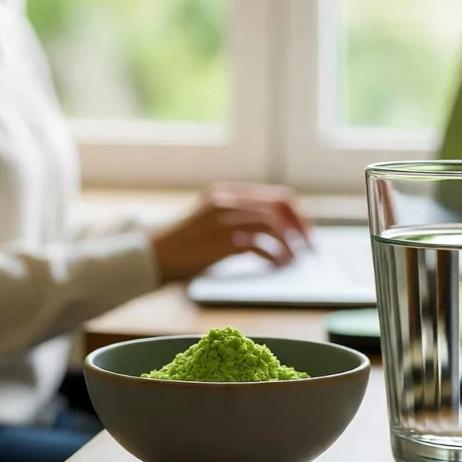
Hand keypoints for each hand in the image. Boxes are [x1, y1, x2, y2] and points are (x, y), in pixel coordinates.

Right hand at [150, 183, 311, 282]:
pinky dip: (274, 257)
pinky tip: (276, 267)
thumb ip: (237, 220)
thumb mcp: (211, 222)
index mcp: (226, 194)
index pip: (277, 196)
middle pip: (280, 207)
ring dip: (290, 244)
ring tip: (294, 260)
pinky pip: (260, 246)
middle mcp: (227, 201)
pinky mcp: (221, 241)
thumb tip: (275, 233)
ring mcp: (224, 220)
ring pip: (273, 224)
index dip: (298, 215)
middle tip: (308, 248)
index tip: (306, 234)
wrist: (152, 256)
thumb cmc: (182, 246)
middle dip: (301, 228)